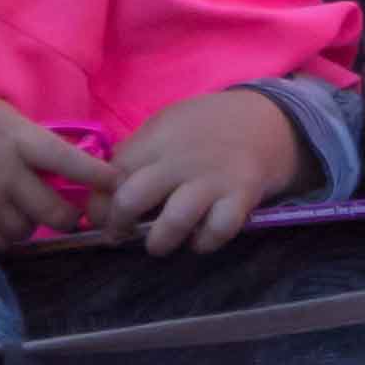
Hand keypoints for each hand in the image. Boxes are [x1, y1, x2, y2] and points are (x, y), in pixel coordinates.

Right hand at [0, 82, 111, 248]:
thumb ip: (20, 132)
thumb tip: (50, 152)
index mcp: (16, 137)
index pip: (71, 162)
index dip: (100, 177)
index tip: (119, 185)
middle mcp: (7, 174)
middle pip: (57, 214)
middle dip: (68, 216)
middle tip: (66, 210)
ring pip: (29, 233)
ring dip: (32, 226)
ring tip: (21, 210)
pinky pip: (0, 244)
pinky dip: (5, 238)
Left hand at [103, 85, 307, 254]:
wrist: (264, 120)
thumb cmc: (205, 128)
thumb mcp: (165, 128)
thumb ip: (137, 155)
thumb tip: (103, 190)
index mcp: (156, 140)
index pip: (112, 175)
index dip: (100, 203)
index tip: (100, 217)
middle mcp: (179, 160)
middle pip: (132, 198)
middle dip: (119, 225)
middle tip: (120, 235)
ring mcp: (211, 179)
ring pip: (173, 221)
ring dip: (159, 241)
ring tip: (158, 244)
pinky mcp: (241, 196)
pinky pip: (217, 230)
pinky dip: (204, 242)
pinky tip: (199, 238)